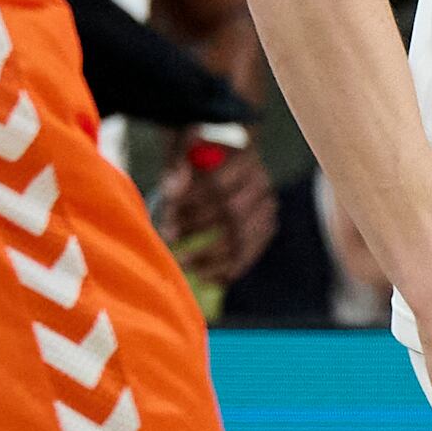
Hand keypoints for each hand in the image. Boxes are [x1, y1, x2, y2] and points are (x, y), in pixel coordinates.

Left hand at [152, 142, 280, 286]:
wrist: (220, 158)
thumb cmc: (195, 156)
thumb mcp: (182, 151)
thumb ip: (176, 168)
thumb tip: (172, 189)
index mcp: (242, 155)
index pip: (218, 184)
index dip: (191, 206)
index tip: (165, 221)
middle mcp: (260, 181)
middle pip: (232, 213)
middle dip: (197, 230)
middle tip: (168, 241)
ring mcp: (266, 206)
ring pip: (243, 238)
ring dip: (211, 257)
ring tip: (183, 265)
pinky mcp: (266, 227)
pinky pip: (251, 253)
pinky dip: (229, 269)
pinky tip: (207, 279)